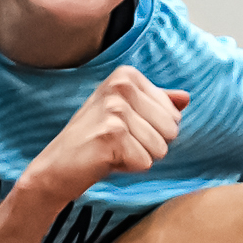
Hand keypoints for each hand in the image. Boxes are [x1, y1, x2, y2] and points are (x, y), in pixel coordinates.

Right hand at [23, 63, 192, 208]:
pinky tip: (105, 159)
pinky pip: (145, 162)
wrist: (56, 166)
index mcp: (127, 75)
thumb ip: (157, 103)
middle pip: (172, 130)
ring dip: (138, 157)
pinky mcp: (111, 134)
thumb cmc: (94, 139)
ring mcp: (115, 109)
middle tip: (118, 142)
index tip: (124, 129)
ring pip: (161, 148)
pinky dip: (127, 167)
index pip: (174, 114)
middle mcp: (121, 85)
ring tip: (111, 150)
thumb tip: (186, 97)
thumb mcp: (127, 113)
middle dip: (149, 145)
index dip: (153, 130)